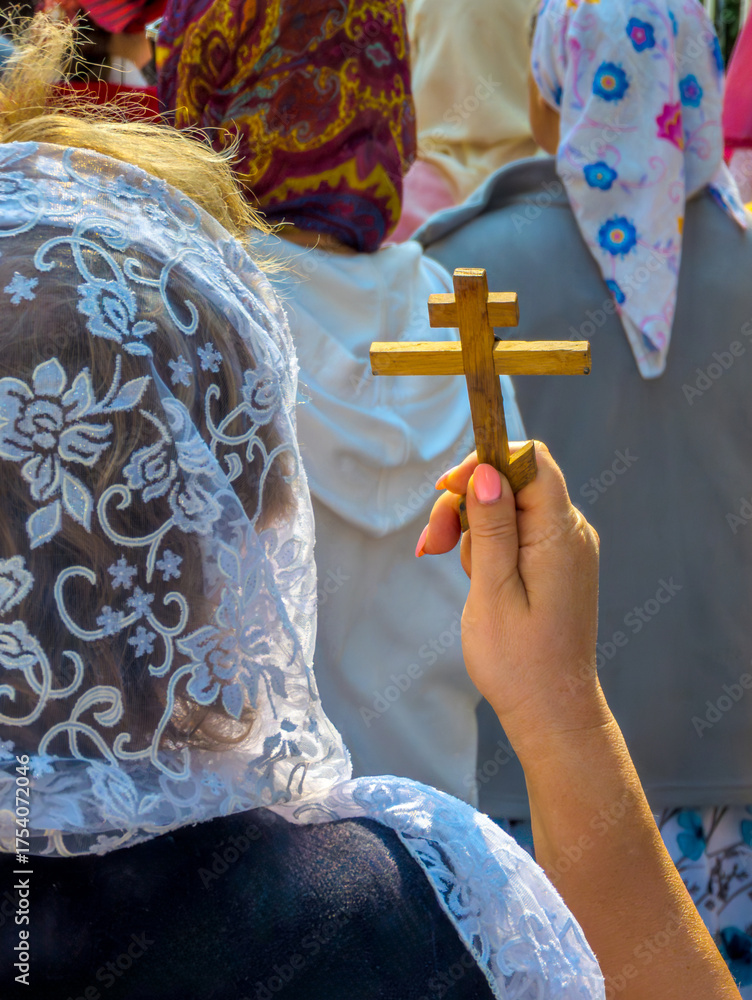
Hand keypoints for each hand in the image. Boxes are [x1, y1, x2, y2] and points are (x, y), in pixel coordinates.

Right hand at [420, 445, 602, 757]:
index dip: (486, 462)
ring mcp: (565, 549)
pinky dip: (486, 545)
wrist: (552, 712)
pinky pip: (517, 534)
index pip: (530, 462)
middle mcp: (570, 533)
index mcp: (560, 535)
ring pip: (509, 508)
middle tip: (432, 544)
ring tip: (444, 562)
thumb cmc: (519, 662)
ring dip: (470, 526)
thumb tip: (487, 472)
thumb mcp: (493, 592)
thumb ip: (492, 528)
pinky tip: (469, 574)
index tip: (448, 489)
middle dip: (466, 501)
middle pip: (513, 483)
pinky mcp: (555, 564)